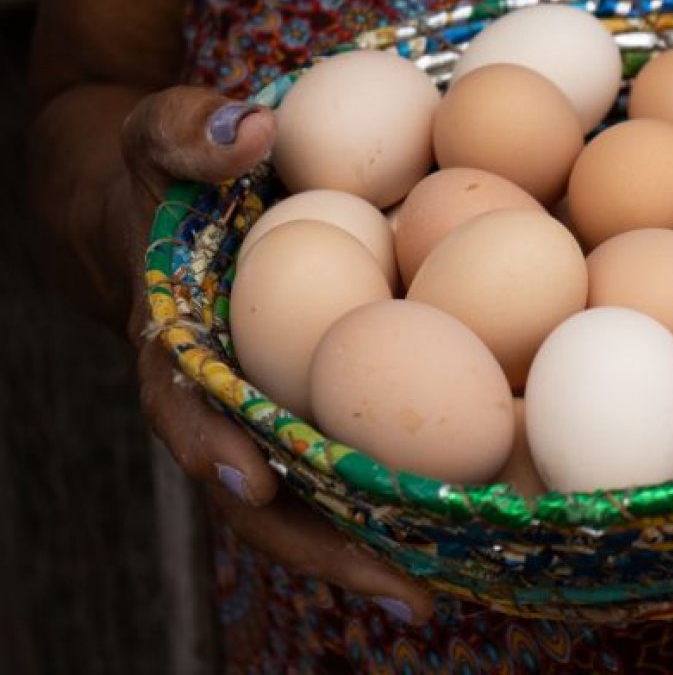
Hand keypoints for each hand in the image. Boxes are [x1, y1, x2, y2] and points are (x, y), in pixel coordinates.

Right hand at [124, 88, 433, 622]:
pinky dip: (401, 485)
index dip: (212, 447)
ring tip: (443, 588)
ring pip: (315, 493)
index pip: (184, 406)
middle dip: (322, 544)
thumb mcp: (157, 134)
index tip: (253, 481)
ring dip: (372, 543)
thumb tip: (250, 130)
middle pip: (263, 489)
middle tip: (400, 589)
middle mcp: (227, 395)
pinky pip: (359, 447)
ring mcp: (277, 404)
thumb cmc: (164, 169)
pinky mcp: (326, 396)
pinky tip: (470, 510)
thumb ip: (187, 128)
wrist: (174, 200)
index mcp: (176, 344)